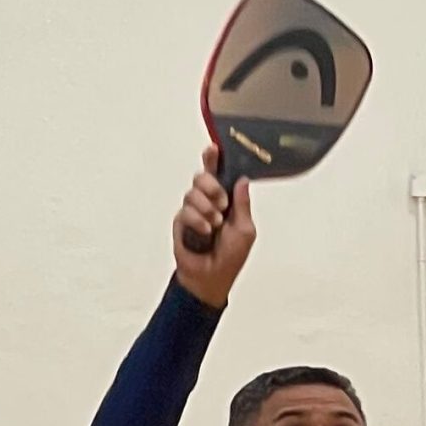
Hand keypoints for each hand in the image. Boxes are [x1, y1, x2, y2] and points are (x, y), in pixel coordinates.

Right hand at [173, 146, 255, 306]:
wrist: (212, 277)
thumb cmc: (230, 256)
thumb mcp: (244, 230)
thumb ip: (242, 205)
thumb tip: (243, 180)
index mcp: (225, 200)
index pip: (218, 175)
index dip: (214, 160)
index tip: (214, 148)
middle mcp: (207, 201)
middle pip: (202, 177)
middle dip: (211, 186)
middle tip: (221, 203)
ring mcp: (192, 210)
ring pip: (193, 193)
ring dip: (206, 209)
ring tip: (215, 226)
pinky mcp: (180, 221)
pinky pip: (186, 211)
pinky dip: (198, 221)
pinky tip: (205, 232)